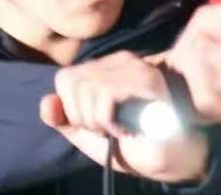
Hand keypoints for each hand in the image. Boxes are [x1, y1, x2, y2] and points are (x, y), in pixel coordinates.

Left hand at [38, 51, 209, 181]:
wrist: (175, 160)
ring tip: (119, 128)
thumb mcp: (91, 135)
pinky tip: (127, 128)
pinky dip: (110, 121)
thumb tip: (45, 103)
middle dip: (83, 116)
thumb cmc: (136, 145)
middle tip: (107, 128)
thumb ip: (65, 119)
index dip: (71, 108)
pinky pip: (104, 95)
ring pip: (85, 87)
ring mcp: (134, 67)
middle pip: (70, 81)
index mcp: (105, 69)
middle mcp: (119, 61)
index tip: (95, 125)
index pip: (65, 78)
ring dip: (98, 120)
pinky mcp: (146, 79)